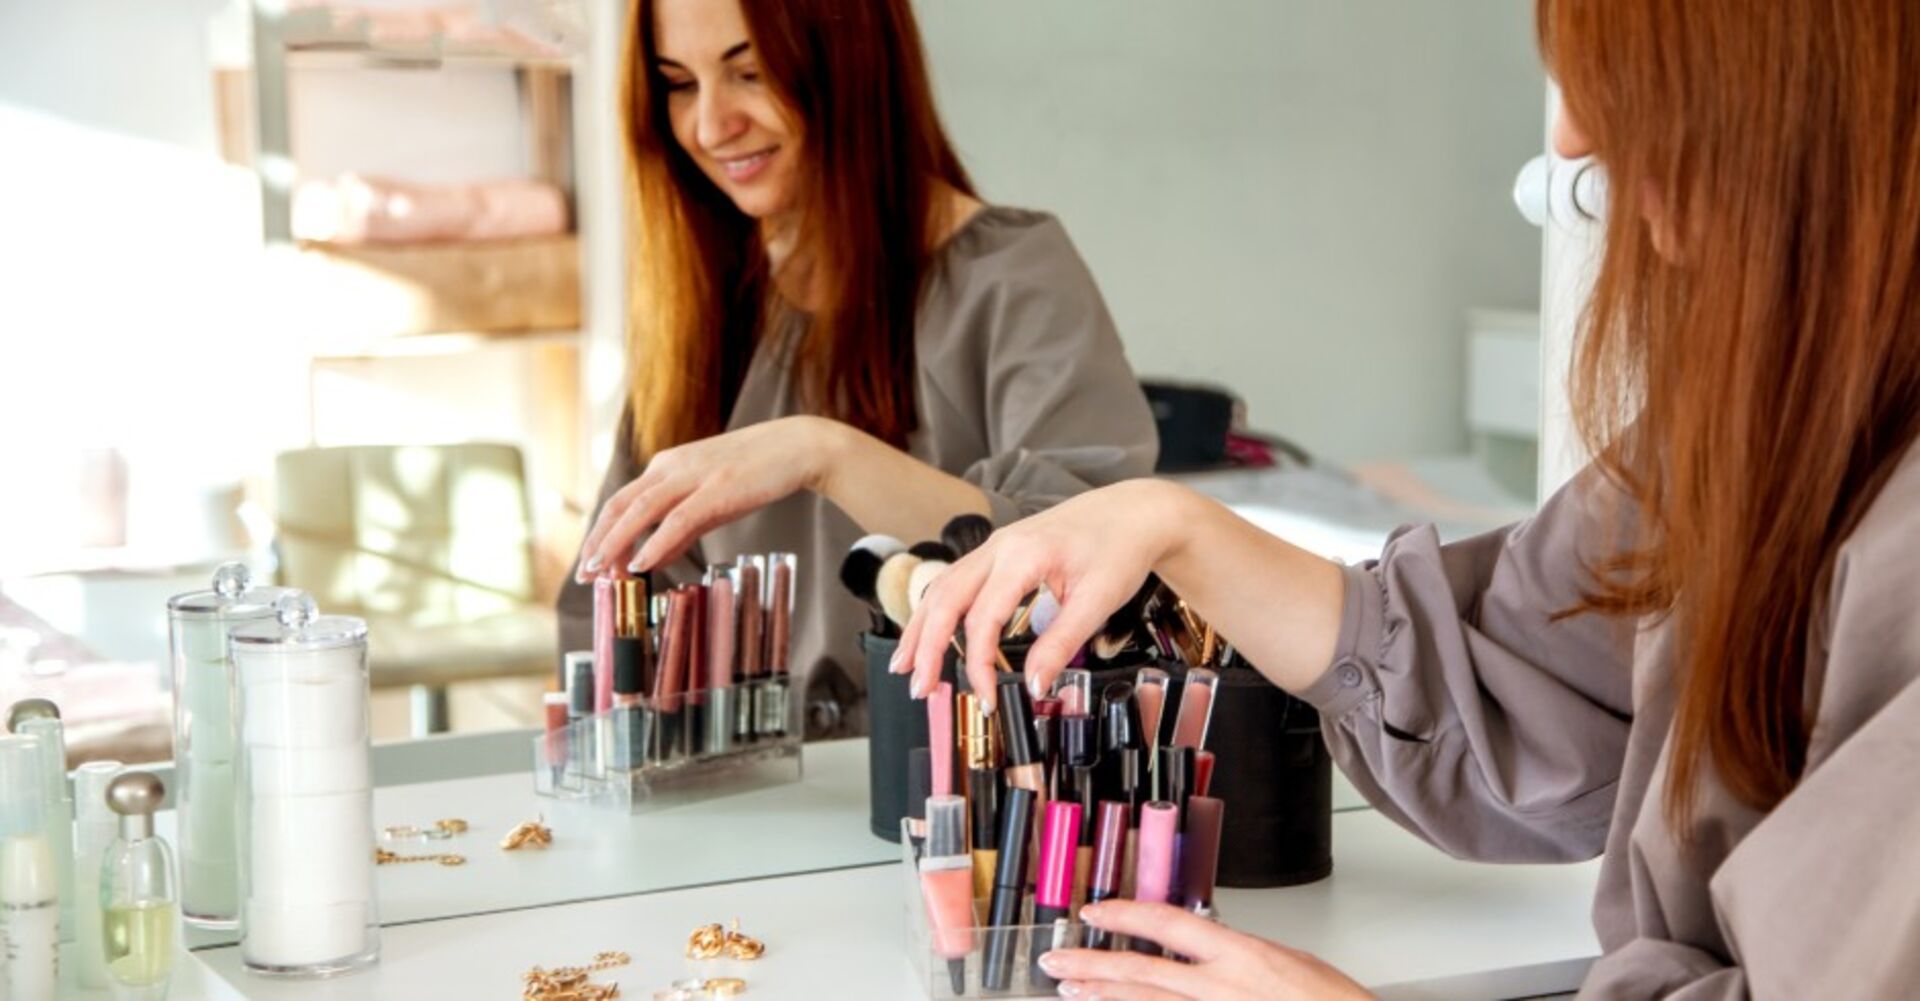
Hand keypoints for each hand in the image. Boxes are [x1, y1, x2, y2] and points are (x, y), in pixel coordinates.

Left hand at [574, 416, 845, 577]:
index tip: (590, 563)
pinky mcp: (716, 489)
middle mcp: (671, 467)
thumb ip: (682, 529)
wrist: (797, 448)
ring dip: (616, 542)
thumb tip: (655, 556)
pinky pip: (677, 518)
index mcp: (666, 467)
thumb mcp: (711, 501)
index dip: (602, 533)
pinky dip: (655, 542)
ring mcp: (693, 475)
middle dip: (598, 541)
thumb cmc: (756, 474)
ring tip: (600, 571)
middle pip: (621, 504)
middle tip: (584, 574)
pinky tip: (640, 563)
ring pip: (640, 510)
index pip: (622, 502)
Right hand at [892, 480, 1192, 711]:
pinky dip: (938, 609)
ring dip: (922, 627)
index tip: (987, 696)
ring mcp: (996, 545)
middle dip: (927, 646)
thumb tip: (1032, 684)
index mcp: (1023, 555)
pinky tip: (930, 632)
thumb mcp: (1097, 601)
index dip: (979, 664)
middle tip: (919, 688)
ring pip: (943, 586)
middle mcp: (999, 545)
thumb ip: (1060, 644)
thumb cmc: (1120, 548)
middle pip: (944, 598)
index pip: (983, 618)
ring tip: (906, 665)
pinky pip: (957, 580)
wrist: (1135, 512)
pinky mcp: (1000, 550)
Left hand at [1037, 901, 1374, 1000]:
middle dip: (1092, 966)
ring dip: (1104, 999)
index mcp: (1242, 956)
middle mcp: (1222, 990)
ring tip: (1070, 992)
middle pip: (1141, 974)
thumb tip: (1207, 949)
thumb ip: (1240, 955)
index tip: (1095, 913)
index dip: (1125, 916)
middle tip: (1056, 961)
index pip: (1169, 925)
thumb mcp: (1288, 961)